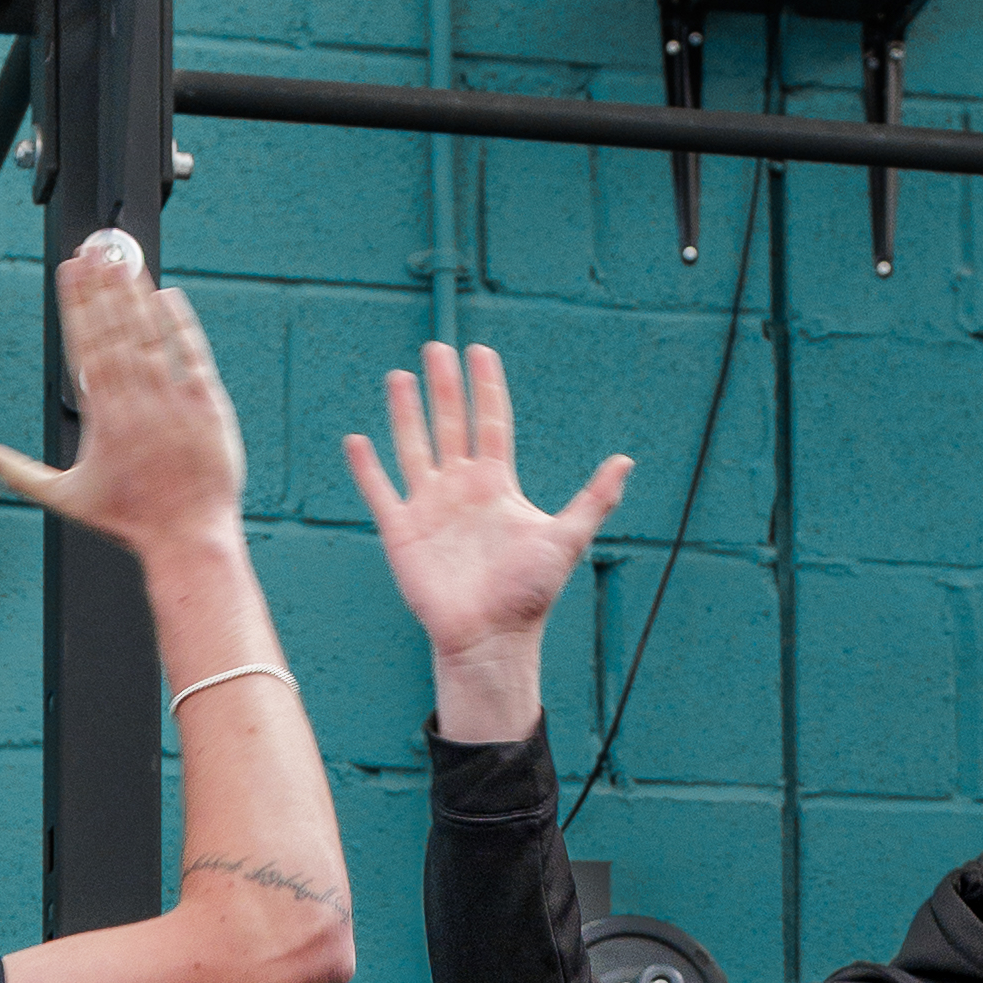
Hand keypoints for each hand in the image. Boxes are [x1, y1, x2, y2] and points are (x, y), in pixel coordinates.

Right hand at [0, 234, 245, 565]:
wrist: (188, 538)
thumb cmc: (128, 521)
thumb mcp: (65, 498)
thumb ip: (18, 471)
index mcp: (102, 418)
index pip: (85, 345)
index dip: (77, 303)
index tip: (70, 269)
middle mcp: (136, 403)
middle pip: (115, 330)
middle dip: (102, 286)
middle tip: (94, 247)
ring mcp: (173, 401)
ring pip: (150, 335)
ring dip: (136, 295)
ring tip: (124, 260)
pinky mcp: (207, 406)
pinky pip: (192, 355)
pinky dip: (180, 324)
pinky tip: (167, 295)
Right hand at [344, 346, 628, 710]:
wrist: (491, 637)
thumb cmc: (529, 593)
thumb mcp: (568, 539)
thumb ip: (595, 499)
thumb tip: (626, 461)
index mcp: (497, 485)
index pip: (491, 423)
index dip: (487, 388)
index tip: (481, 352)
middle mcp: (461, 489)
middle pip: (450, 424)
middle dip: (444, 386)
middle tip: (437, 346)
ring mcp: (430, 508)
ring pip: (414, 447)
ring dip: (405, 413)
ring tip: (399, 376)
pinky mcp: (403, 533)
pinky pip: (380, 492)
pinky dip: (367, 468)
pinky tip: (356, 439)